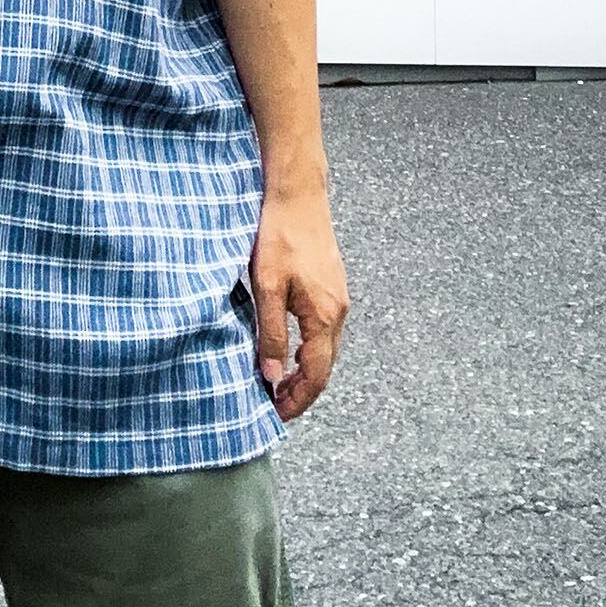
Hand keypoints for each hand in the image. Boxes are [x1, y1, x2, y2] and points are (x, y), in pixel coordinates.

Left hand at [249, 179, 348, 420]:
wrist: (298, 193)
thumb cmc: (280, 235)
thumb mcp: (267, 287)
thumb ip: (271, 334)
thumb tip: (271, 377)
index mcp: (324, 316)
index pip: (316, 375)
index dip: (297, 400)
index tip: (275, 413)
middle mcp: (338, 311)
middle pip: (325, 367)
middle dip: (301, 391)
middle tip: (274, 405)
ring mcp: (338, 297)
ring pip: (326, 349)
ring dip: (305, 371)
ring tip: (278, 382)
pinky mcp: (331, 285)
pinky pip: (325, 330)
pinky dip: (309, 349)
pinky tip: (290, 348)